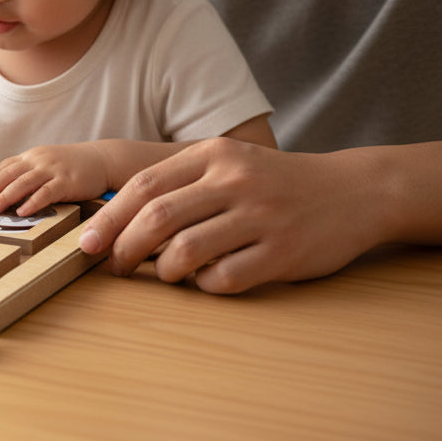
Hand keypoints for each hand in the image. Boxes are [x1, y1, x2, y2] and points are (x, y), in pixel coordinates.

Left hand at [0, 143, 113, 216]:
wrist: (101, 159)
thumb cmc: (70, 167)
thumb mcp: (45, 166)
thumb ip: (26, 175)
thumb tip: (3, 193)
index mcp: (30, 157)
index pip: (2, 168)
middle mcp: (38, 160)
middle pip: (8, 174)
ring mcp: (52, 169)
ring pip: (23, 183)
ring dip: (5, 197)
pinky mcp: (67, 181)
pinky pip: (47, 192)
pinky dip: (33, 202)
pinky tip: (22, 212)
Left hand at [78, 138, 384, 293]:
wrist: (354, 191)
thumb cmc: (274, 182)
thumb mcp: (228, 163)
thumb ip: (179, 183)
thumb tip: (115, 220)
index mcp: (213, 154)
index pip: (144, 186)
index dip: (108, 218)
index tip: (87, 244)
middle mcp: (235, 180)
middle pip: (157, 217)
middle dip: (124, 248)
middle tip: (114, 268)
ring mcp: (261, 216)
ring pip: (187, 250)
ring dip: (164, 271)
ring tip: (165, 274)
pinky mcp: (284, 251)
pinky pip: (226, 277)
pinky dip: (205, 286)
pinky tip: (208, 280)